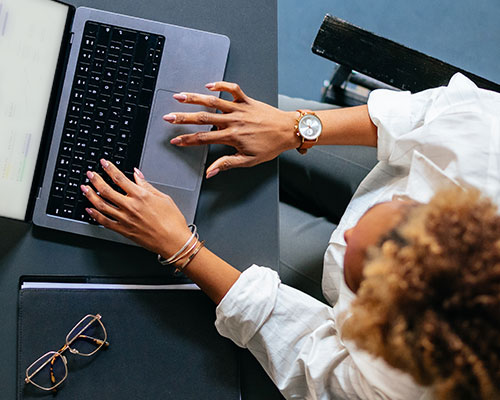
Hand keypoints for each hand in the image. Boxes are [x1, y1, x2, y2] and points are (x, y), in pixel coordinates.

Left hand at [80, 159, 191, 257]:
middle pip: (106, 190)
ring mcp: (125, 219)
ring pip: (101, 205)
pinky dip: (95, 215)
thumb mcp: (163, 197)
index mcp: (141, 196)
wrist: (173, 241)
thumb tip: (137, 175)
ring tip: (85, 188)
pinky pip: (104, 221)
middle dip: (95, 179)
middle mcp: (131, 206)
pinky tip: (89, 209)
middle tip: (90, 174)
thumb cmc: (172, 221)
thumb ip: (147, 185)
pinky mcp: (124, 230)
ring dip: (90, 195)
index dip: (109, 168)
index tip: (104, 163)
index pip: (120, 178)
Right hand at [164, 82, 299, 177]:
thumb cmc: (270, 146)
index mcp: (232, 137)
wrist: (287, 131)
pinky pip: (233, 89)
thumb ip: (227, 164)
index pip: (204, 139)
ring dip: (195, 98)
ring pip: (213, 102)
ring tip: (179, 96)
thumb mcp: (248, 161)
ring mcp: (240, 109)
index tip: (175, 141)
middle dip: (183, 118)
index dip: (187, 140)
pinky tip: (209, 86)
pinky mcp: (247, 100)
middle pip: (203, 118)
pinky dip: (221, 85)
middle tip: (168, 117)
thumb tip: (210, 172)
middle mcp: (234, 121)